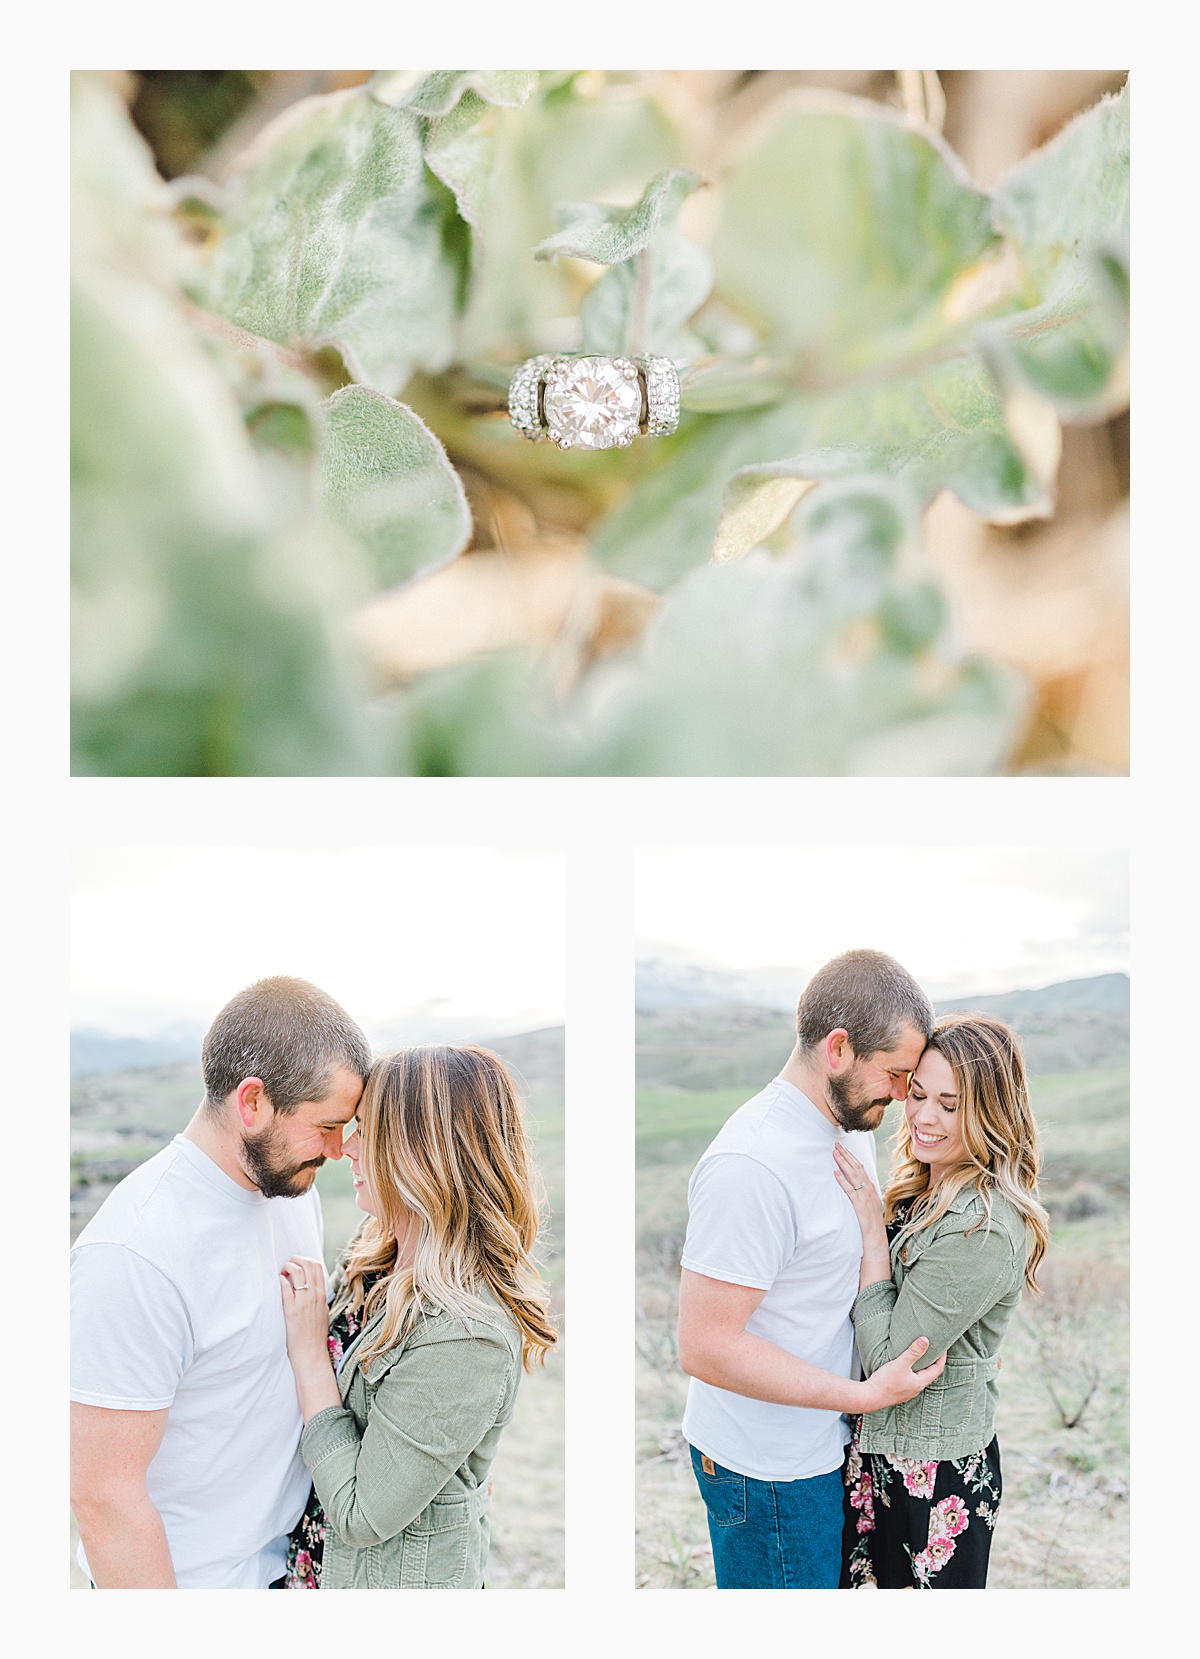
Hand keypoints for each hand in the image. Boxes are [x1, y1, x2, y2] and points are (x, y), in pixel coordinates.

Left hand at [280, 1255, 331, 1373]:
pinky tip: (278, 1282)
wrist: (311, 1354)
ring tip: (282, 1273)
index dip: (306, 1260)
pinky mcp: (291, 1310)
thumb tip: (310, 1286)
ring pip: (297, 1272)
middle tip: (288, 1264)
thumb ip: (317, 1298)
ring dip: (287, 1268)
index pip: (318, 1267)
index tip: (297, 1264)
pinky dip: (281, 1280)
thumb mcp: (322, 1312)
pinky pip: (286, 1287)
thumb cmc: (315, 1336)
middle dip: (296, 1259)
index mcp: (322, 1295)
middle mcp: (314, 1295)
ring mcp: (303, 1302)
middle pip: (308, 1264)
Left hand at [833, 1143, 885, 1242]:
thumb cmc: (870, 1223)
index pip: (861, 1168)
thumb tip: (856, 1184)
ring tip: (835, 1153)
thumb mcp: (869, 1204)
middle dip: (846, 1155)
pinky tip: (835, 1173)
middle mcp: (868, 1190)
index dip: (852, 1157)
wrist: (876, 1238)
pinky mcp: (859, 1206)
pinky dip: (843, 1181)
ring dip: (844, 1163)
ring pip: (853, 1176)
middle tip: (836, 1144)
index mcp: (870, 1188)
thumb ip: (863, 1193)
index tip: (843, 1148)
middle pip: (857, 1168)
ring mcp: (864, 1197)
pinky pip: (850, 1191)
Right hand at [861, 1337, 947, 1411]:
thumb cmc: (885, 1382)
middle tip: (932, 1350)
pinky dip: (911, 1371)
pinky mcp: (898, 1391)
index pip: (937, 1369)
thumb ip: (913, 1352)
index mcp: (920, 1382)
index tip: (943, 1348)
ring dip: (921, 1366)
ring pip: (918, 1377)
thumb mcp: (900, 1364)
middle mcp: (916, 1389)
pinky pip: (910, 1379)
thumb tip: (926, 1340)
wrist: (870, 1397)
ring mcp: (907, 1391)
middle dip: (932, 1362)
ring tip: (919, 1355)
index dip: (941, 1358)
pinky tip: (904, 1366)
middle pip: (929, 1374)